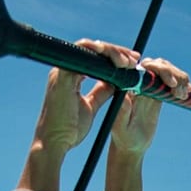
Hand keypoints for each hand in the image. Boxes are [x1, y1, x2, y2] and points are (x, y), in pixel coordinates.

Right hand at [31, 39, 138, 155]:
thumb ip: (101, 92)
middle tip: (135, 59)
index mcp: (70, 77)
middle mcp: (64, 70)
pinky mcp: (61, 76)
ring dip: (111, 52)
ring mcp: (61, 71)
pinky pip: (80, 53)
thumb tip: (115, 82)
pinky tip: (115, 59)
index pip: (93, 58)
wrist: (55, 142)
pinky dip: (98, 52)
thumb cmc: (70, 130)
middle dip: (116, 51)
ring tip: (128, 62)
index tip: (132, 62)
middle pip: (92, 50)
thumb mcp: (90, 106)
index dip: (113, 56)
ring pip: (88, 48)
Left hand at [109, 56, 189, 156]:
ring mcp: (150, 86)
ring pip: (167, 70)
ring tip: (182, 95)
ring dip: (179, 78)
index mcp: (128, 85)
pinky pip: (173, 81)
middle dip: (171, 73)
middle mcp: (139, 82)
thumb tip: (127, 93)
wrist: (132, 144)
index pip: (144, 67)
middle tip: (178, 91)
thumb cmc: (123, 136)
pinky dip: (183, 84)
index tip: (170, 83)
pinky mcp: (159, 93)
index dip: (158, 69)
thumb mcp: (121, 126)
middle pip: (158, 64)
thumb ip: (123, 111)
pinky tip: (186, 94)